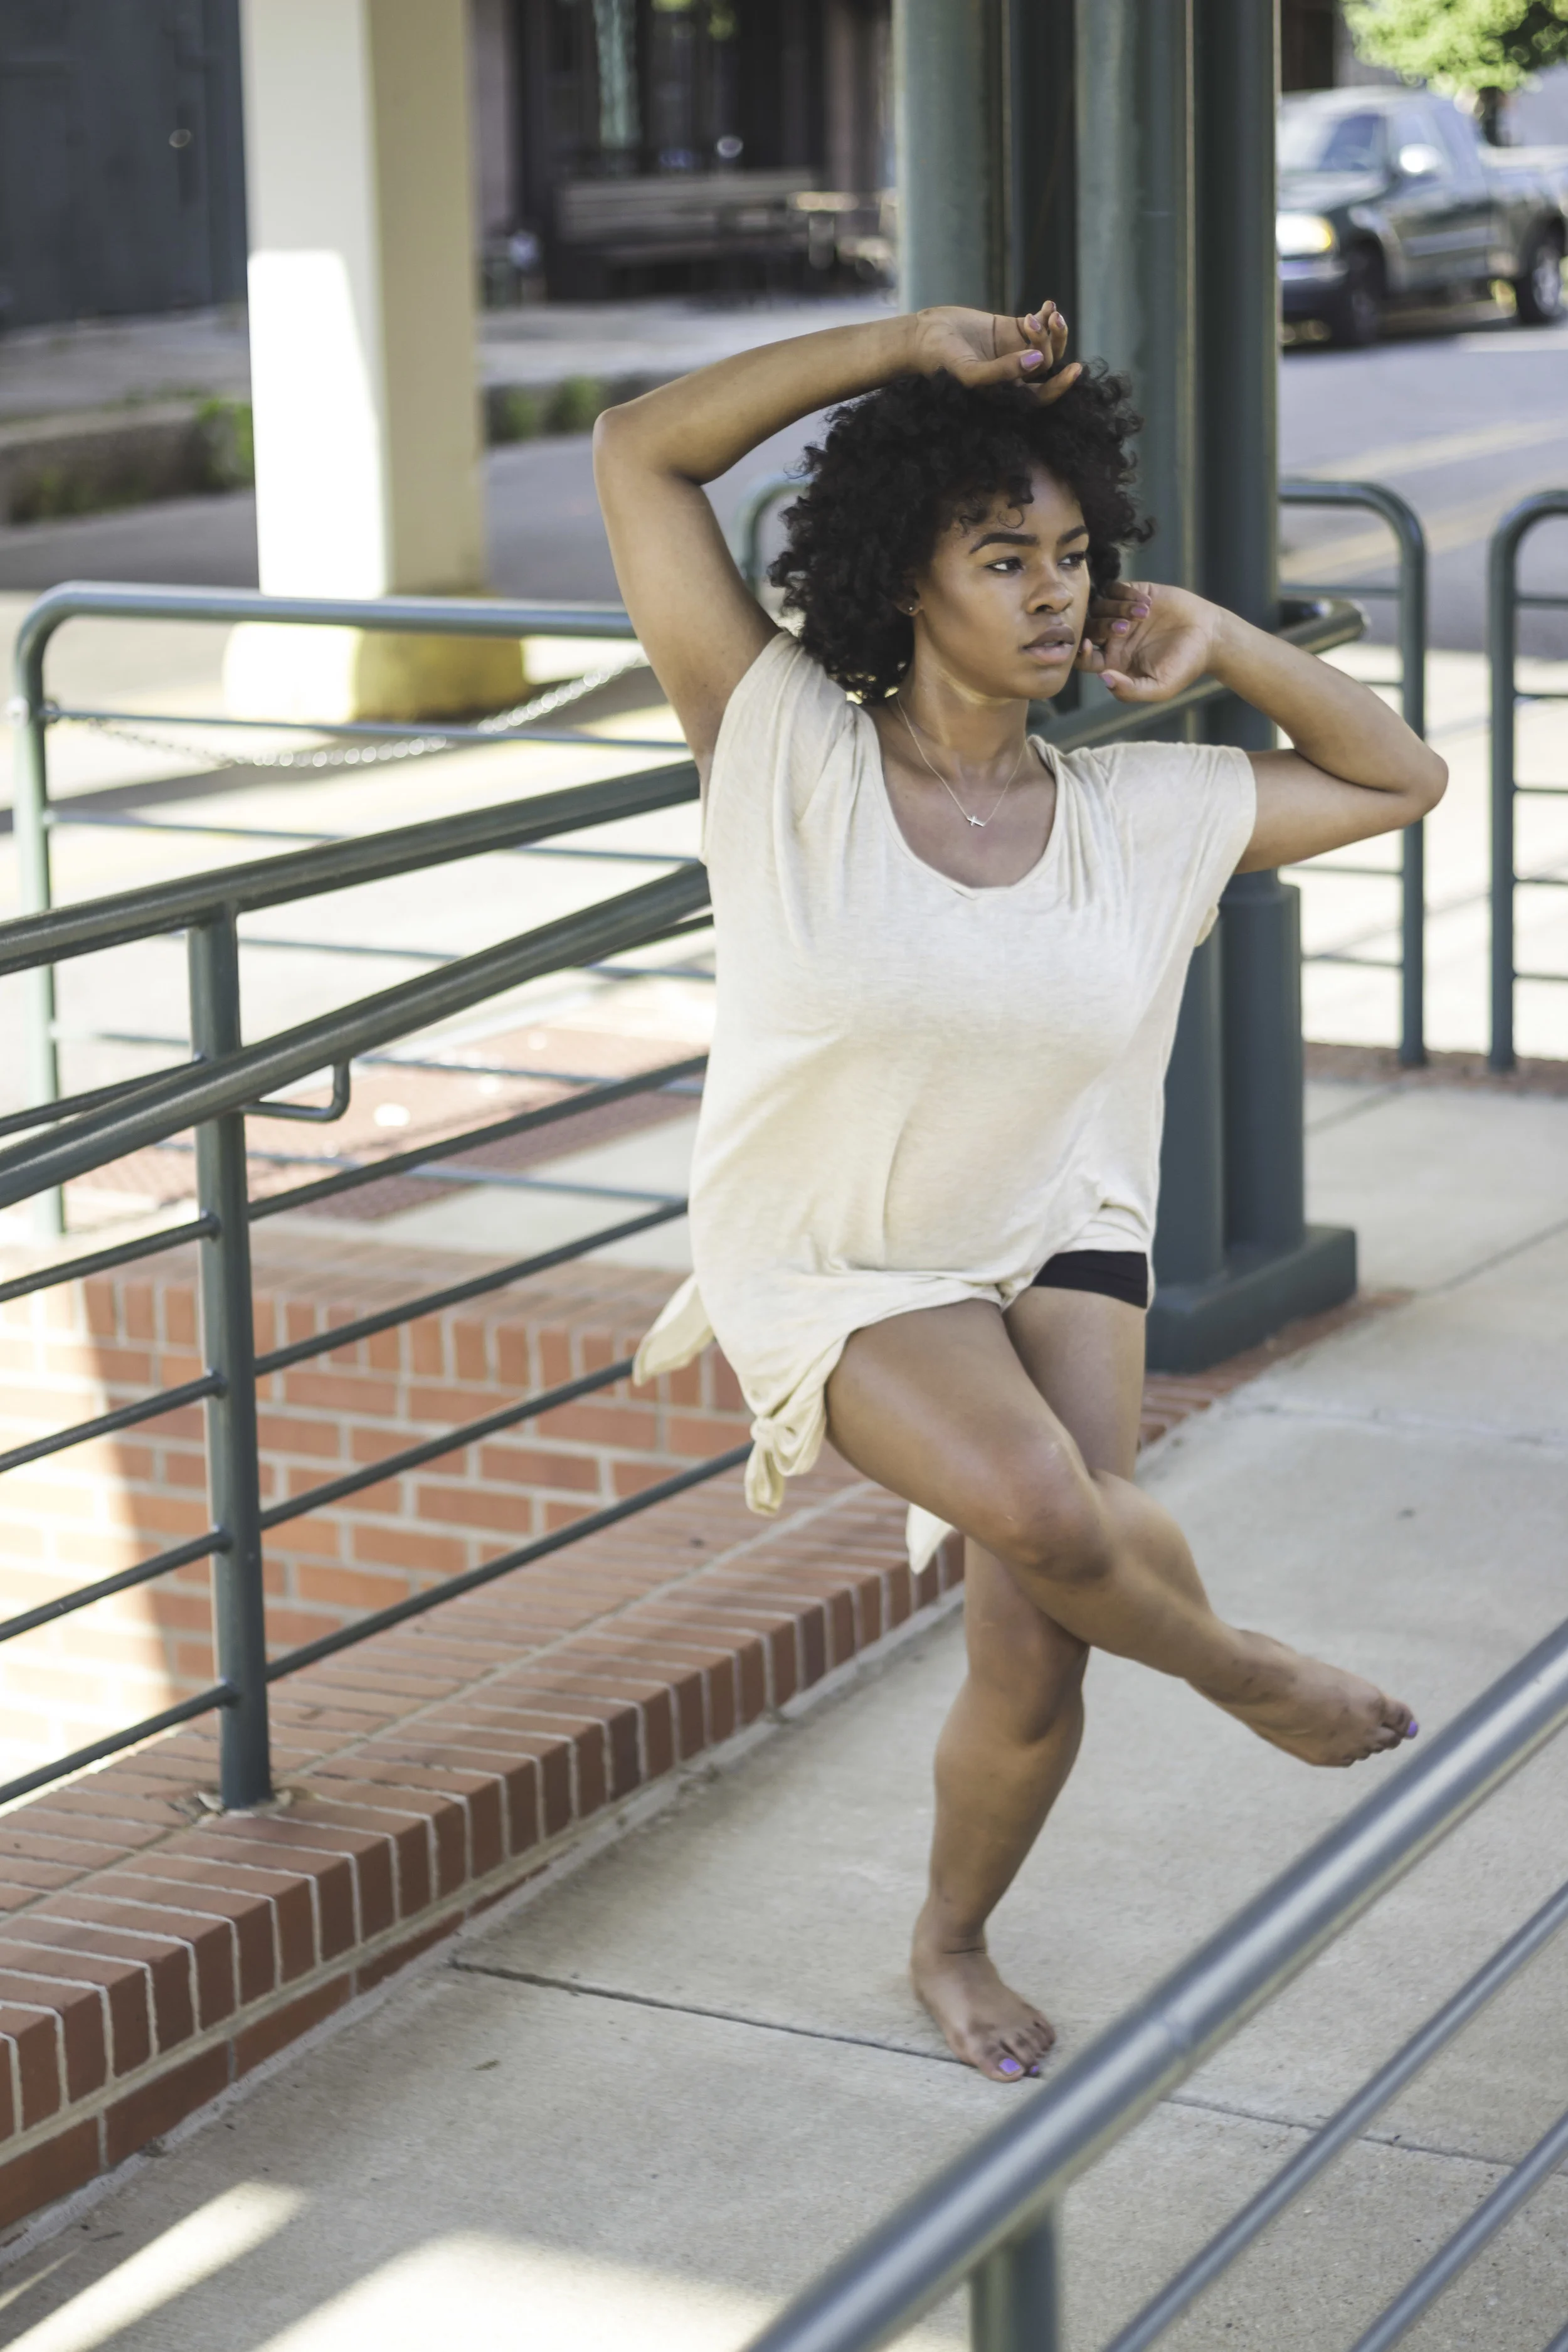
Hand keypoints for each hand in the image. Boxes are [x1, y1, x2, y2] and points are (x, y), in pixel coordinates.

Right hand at [908, 299, 1083, 401]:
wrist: (923, 335)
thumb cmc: (941, 362)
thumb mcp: (970, 373)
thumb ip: (1002, 372)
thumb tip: (1038, 362)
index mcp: (1007, 392)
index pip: (1041, 396)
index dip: (1061, 386)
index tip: (1075, 370)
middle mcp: (1015, 374)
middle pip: (1048, 364)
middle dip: (1050, 344)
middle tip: (1035, 326)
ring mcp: (1014, 350)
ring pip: (1048, 344)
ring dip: (1053, 328)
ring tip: (1048, 312)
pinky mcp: (1011, 329)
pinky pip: (1039, 324)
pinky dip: (1047, 314)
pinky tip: (1048, 304)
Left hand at [1076, 581, 1222, 700]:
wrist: (1210, 637)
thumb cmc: (1185, 667)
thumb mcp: (1159, 688)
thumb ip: (1130, 690)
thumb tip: (1103, 679)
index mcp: (1113, 663)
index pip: (1084, 659)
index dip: (1080, 653)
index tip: (1088, 645)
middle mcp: (1112, 639)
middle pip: (1088, 629)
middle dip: (1101, 627)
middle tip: (1126, 628)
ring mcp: (1121, 614)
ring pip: (1099, 606)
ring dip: (1117, 609)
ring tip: (1143, 615)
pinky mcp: (1134, 593)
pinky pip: (1114, 588)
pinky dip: (1126, 594)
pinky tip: (1147, 603)